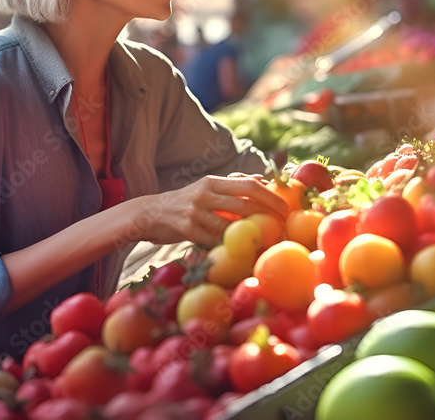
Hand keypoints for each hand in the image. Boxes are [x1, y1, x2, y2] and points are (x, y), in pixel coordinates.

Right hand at [133, 176, 288, 246]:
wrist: (148, 214)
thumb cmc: (184, 202)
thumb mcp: (206, 188)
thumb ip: (231, 185)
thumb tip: (262, 181)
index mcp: (213, 181)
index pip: (248, 185)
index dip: (270, 196)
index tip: (286, 207)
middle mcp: (205, 193)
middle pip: (244, 203)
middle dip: (268, 215)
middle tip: (284, 226)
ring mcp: (195, 211)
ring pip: (230, 225)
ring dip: (251, 235)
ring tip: (268, 242)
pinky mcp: (186, 229)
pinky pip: (213, 241)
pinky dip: (228, 247)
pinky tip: (241, 253)